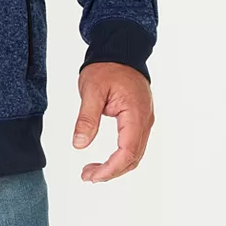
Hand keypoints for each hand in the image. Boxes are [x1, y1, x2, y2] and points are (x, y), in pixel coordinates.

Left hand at [72, 61, 154, 182]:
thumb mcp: (91, 89)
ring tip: (93, 170)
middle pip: (133, 157)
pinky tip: (106, 159)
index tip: (92, 175)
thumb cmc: (107, 66)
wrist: (120, 49)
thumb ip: (87, 118)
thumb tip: (79, 144)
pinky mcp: (140, 119)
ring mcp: (145, 120)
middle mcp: (145, 120)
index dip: (110, 168)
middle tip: (88, 175)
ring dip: (116, 165)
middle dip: (111, 171)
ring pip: (135, 153)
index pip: (127, 151)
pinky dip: (121, 156)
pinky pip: (134, 144)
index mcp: (136, 114)